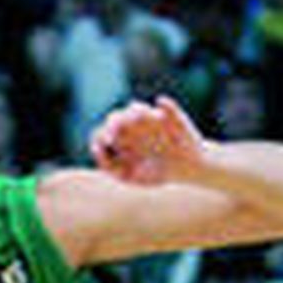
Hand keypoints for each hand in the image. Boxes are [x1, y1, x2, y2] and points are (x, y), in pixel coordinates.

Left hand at [90, 95, 206, 187]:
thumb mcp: (129, 177)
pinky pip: (167, 106)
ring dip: (134, 112)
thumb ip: (109, 166)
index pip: (105, 131)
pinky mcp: (172, 116)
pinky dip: (164, 106)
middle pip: (116, 117)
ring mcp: (152, 120)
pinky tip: (159, 111)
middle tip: (115, 134)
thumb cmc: (155, 174)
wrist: (186, 170)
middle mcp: (134, 128)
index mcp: (122, 141)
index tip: (106, 142)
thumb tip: (95, 146)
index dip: (102, 135)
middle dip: (114, 123)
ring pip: (136, 108)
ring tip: (136, 120)